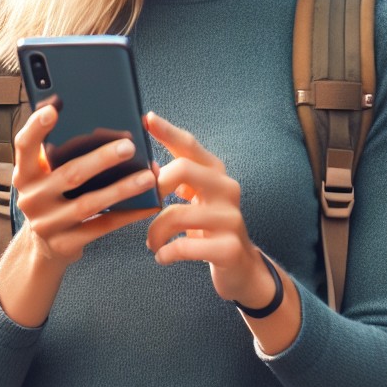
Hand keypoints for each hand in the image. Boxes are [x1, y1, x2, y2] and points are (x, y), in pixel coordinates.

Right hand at [11, 103, 159, 268]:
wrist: (44, 247)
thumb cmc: (53, 197)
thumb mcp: (46, 176)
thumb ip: (59, 153)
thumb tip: (96, 122)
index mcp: (25, 174)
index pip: (25, 146)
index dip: (36, 127)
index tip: (53, 110)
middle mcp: (31, 198)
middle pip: (69, 175)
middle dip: (101, 159)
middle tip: (128, 146)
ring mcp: (48, 224)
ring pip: (89, 203)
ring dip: (122, 189)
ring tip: (148, 176)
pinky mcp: (66, 244)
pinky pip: (102, 227)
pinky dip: (128, 214)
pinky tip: (148, 204)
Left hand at [143, 112, 278, 309]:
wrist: (242, 268)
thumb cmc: (210, 228)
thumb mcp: (197, 199)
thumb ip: (176, 179)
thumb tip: (145, 166)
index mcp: (215, 173)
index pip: (190, 144)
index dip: (167, 130)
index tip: (145, 118)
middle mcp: (227, 189)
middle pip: (184, 169)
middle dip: (156, 186)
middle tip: (144, 205)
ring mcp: (230, 218)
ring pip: (177, 214)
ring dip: (155, 232)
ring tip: (151, 242)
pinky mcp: (228, 247)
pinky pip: (184, 247)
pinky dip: (166, 253)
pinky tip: (162, 256)